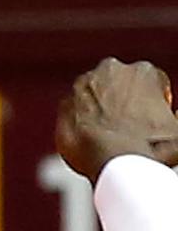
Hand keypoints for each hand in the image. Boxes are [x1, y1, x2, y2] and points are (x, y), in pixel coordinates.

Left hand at [59, 59, 177, 180]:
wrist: (114, 161)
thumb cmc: (152, 147)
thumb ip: (176, 117)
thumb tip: (176, 115)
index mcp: (144, 72)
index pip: (152, 83)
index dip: (155, 103)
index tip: (154, 119)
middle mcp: (111, 69)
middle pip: (121, 84)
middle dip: (125, 101)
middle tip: (133, 128)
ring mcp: (83, 84)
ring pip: (96, 95)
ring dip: (102, 110)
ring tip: (113, 137)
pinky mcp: (64, 102)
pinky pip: (77, 111)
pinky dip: (84, 122)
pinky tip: (95, 141)